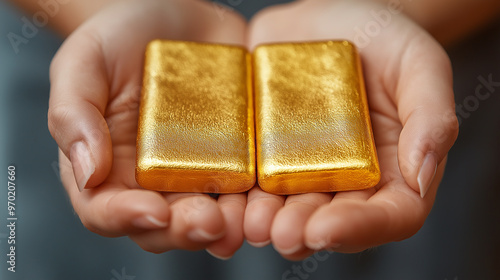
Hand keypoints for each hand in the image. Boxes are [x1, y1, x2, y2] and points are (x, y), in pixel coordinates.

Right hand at [48, 0, 247, 257]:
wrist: (176, 16)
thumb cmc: (120, 37)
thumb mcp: (84, 62)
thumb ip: (74, 115)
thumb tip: (90, 173)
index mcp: (108, 166)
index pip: (106, 210)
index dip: (126, 218)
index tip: (154, 210)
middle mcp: (153, 179)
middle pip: (164, 225)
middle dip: (186, 230)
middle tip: (209, 220)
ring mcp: (198, 170)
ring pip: (210, 216)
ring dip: (228, 226)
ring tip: (244, 219)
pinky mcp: (237, 157)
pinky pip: (249, 188)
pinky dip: (258, 201)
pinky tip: (269, 200)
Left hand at [244, 0, 458, 258]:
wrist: (329, 19)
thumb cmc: (383, 40)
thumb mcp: (419, 66)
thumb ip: (431, 117)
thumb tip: (422, 173)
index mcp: (390, 170)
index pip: (388, 215)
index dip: (360, 229)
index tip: (328, 229)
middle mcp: (344, 178)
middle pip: (328, 220)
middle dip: (304, 230)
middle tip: (282, 232)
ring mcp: (299, 167)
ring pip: (283, 207)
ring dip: (265, 221)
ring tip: (251, 222)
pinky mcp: (262, 151)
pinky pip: (247, 178)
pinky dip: (235, 194)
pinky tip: (222, 199)